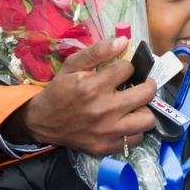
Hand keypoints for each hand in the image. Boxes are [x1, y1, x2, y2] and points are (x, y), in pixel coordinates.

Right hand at [4, 37, 156, 155]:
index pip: (128, 69)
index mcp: (93, 87)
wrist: (42, 122)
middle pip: (146, 93)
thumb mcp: (73, 65)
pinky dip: (134, 128)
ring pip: (147, 119)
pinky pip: (136, 137)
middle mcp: (103, 110)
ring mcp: (107, 132)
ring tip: (134, 104)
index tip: (121, 70)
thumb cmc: (60, 90)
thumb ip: (98, 51)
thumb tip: (124, 41)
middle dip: (146, 84)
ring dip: (144, 109)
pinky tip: (125, 120)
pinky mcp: (107, 147)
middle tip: (139, 84)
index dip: (127, 66)